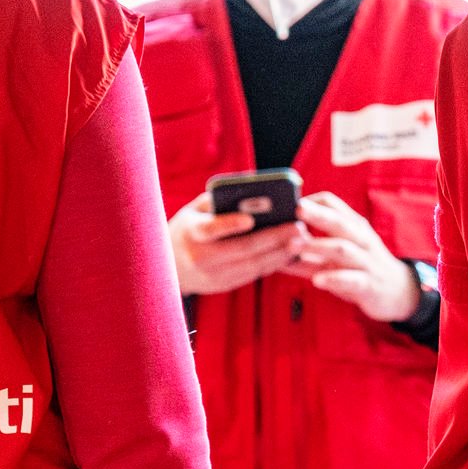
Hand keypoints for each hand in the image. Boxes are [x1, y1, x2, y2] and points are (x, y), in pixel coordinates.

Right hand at [166, 192, 305, 296]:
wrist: (166, 267)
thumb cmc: (188, 228)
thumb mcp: (195, 210)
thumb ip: (221, 198)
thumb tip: (255, 183)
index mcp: (190, 233)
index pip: (209, 230)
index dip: (229, 225)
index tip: (250, 219)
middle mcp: (200, 257)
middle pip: (241, 249)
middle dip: (273, 238)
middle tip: (298, 227)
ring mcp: (212, 275)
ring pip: (252, 265)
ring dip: (280, 253)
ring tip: (301, 240)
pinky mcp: (223, 285)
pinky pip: (253, 275)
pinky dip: (273, 264)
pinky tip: (290, 253)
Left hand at [284, 192, 420, 322]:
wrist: (399, 293)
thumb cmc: (361, 270)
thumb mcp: (337, 257)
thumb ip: (309, 252)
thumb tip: (274, 249)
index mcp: (353, 227)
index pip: (333, 204)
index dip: (311, 201)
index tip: (289, 202)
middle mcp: (361, 240)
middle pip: (339, 222)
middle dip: (317, 215)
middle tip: (296, 209)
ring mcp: (367, 262)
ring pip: (344, 249)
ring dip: (319, 246)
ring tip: (295, 247)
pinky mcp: (369, 284)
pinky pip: (352, 279)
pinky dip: (334, 278)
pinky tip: (317, 280)